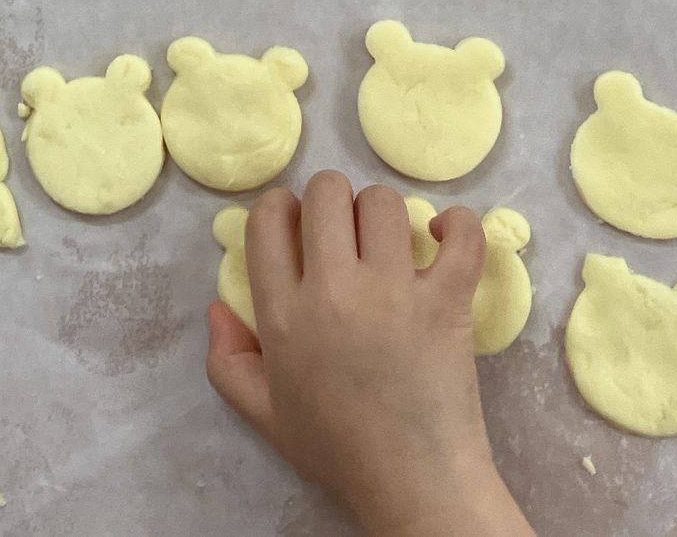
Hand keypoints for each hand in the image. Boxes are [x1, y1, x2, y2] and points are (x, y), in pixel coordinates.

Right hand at [205, 176, 531, 536]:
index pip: (268, 218)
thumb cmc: (339, 448)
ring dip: (384, 214)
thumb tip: (218, 307)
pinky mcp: (446, 300)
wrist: (414, 484)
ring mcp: (393, 292)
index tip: (298, 229)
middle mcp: (332, 291)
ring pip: (383, 202)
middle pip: (325, 192)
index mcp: (283, 315)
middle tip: (346, 236)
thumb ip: (227, 362)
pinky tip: (444, 237)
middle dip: (331, 202)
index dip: (281, 210)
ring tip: (391, 244)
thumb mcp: (265, 414)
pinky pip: (459, 234)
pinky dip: (456, 225)